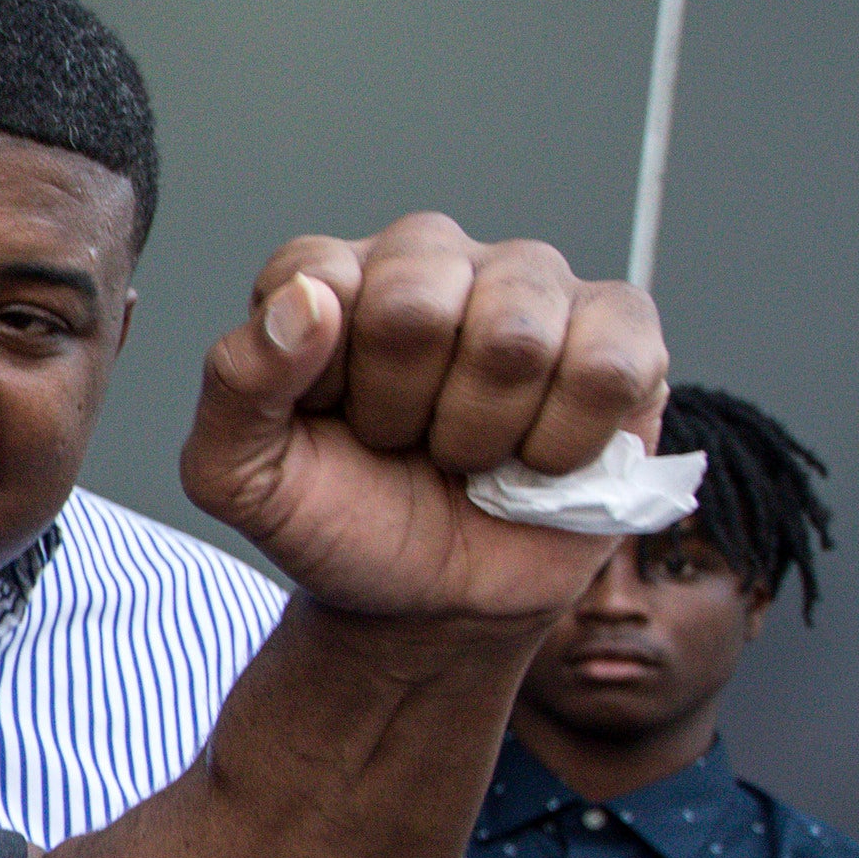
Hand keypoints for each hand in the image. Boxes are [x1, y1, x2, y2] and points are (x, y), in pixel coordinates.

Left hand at [182, 217, 663, 631]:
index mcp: (329, 274)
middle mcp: (431, 256)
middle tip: (402, 442)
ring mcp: (530, 283)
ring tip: (467, 452)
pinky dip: (563, 443)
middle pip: (417, 307)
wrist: (427, 601)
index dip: (324, 383)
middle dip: (401, 411)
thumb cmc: (339, 519)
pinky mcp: (619, 328)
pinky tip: (537, 458)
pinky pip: (608, 365)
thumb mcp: (240, 475)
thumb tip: (308, 299)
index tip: (327, 420)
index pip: (321, 284)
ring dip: (480, 434)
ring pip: (515, 337)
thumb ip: (239, 382)